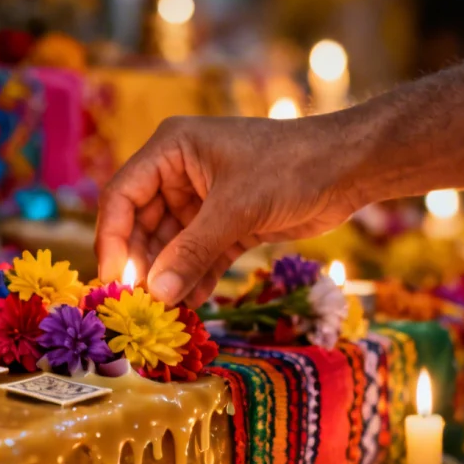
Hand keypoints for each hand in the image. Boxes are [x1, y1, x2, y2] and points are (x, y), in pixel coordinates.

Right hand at [96, 115, 363, 305]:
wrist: (351, 167)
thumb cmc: (291, 168)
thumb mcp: (236, 209)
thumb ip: (193, 252)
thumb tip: (157, 294)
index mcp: (171, 150)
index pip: (122, 196)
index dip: (113, 239)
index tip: (114, 281)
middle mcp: (179, 173)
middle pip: (142, 225)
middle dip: (143, 265)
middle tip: (141, 305)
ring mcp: (203, 200)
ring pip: (170, 246)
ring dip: (169, 277)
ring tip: (166, 312)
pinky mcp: (227, 223)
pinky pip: (199, 256)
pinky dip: (195, 279)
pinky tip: (192, 305)